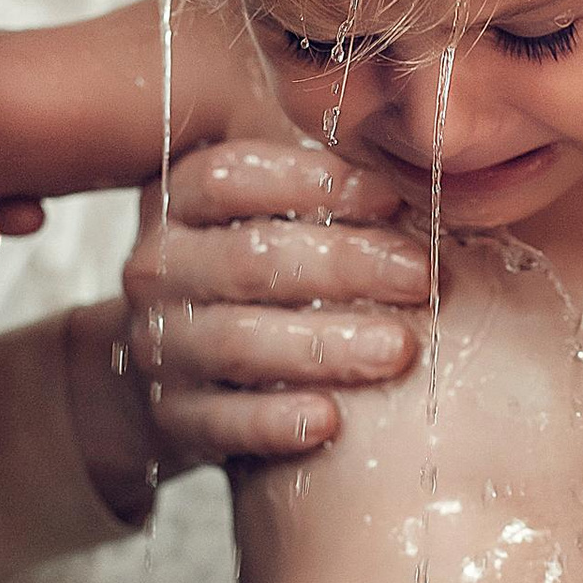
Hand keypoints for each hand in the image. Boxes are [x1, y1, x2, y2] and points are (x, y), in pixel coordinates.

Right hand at [119, 141, 428, 465]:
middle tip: (421, 277)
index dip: (314, 183)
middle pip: (248, 259)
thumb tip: (423, 161)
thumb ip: (322, 189)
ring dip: (324, 346)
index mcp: (180, 201)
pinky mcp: (171, 415)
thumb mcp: (269, 214)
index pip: (233, 177)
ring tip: (398, 350)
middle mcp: (160, 268)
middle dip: (344, 265)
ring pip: (238, 341)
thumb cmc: (254, 275)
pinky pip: (221, 421)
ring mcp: (161, 344)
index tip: (392, 197)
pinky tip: (330, 422)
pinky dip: (276, 422)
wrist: (178, 368)